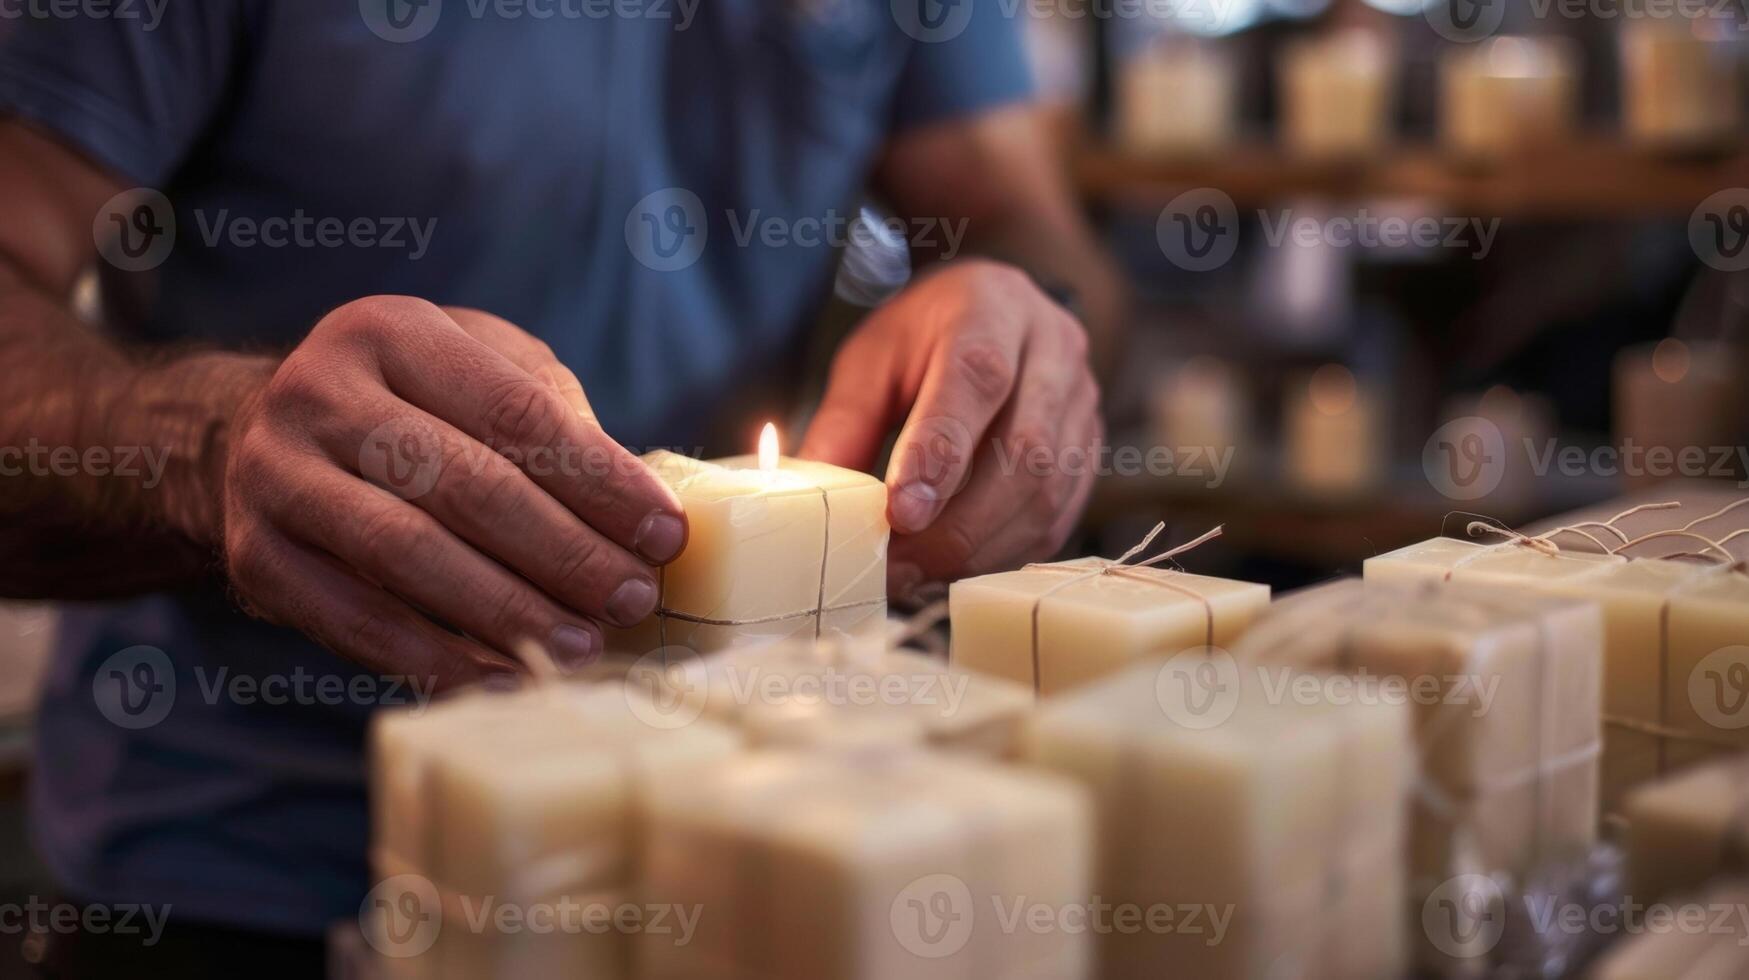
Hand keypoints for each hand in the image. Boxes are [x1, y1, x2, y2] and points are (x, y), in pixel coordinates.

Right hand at [220, 297, 684, 687]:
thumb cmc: (408, 408)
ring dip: (505, 609)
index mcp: (391, 331)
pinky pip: (355, 620)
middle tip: (632, 598)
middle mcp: (319, 392)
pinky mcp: (253, 557)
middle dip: (563, 550)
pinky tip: (505, 677)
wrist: (254, 440)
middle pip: (463, 483)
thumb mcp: (477, 370)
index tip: (665, 536)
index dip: (599, 479)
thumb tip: (636, 512)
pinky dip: (436, 657)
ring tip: (582, 645)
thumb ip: (552, 417)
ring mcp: (274, 475)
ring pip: (405, 552)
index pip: (514, 409)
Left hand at [800, 260, 1101, 596]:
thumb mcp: (872, 358)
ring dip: (982, 547)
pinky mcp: (1092, 449)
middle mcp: (1054, 351)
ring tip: (919, 575)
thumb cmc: (926, 336)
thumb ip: (845, 422)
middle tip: (898, 566)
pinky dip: (1007, 552)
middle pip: (1024, 450)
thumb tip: (813, 499)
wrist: (999, 311)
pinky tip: (959, 566)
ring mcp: (1083, 403)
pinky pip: (1061, 515)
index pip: (976, 381)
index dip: (941, 454)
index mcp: (992, 309)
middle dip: (959, 524)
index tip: (900, 513)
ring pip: (1048, 492)